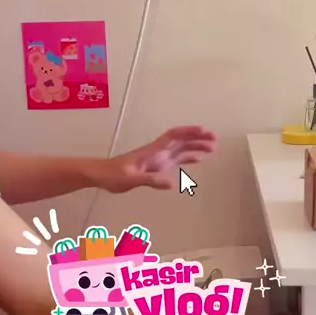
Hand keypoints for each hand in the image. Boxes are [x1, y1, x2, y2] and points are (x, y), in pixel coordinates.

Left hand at [96, 126, 216, 192]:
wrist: (100, 175)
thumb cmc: (112, 175)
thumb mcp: (130, 180)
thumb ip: (149, 181)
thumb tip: (171, 183)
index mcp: (151, 151)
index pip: (173, 136)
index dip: (188, 132)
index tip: (203, 131)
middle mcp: (157, 152)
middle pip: (180, 140)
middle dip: (197, 137)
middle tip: (215, 139)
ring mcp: (157, 158)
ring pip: (180, 148)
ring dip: (195, 146)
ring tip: (212, 148)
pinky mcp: (156, 166)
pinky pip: (175, 159)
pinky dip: (187, 158)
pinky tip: (197, 160)